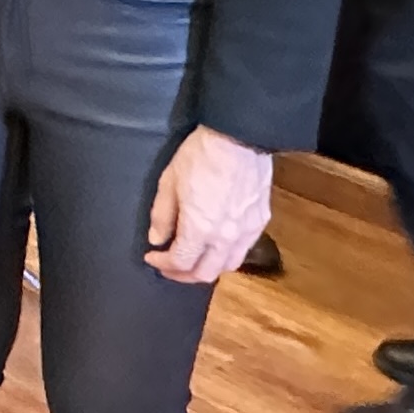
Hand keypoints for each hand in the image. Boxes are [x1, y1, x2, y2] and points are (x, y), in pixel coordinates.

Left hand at [143, 125, 273, 282]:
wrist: (240, 137)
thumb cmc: (201, 156)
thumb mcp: (169, 182)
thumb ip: (162, 215)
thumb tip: (157, 239)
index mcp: (200, 229)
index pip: (180, 262)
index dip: (162, 264)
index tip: (152, 257)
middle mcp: (226, 237)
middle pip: (205, 274)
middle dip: (184, 275)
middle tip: (170, 266)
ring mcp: (247, 231)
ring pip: (228, 266)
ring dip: (208, 268)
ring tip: (194, 257)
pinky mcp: (261, 220)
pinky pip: (244, 249)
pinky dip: (227, 254)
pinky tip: (216, 243)